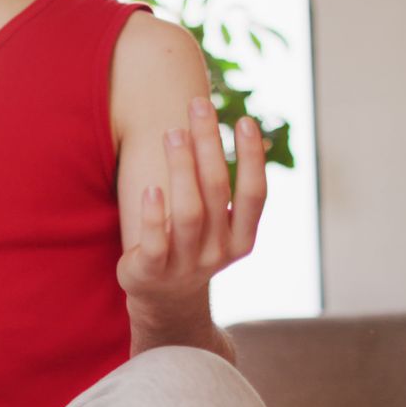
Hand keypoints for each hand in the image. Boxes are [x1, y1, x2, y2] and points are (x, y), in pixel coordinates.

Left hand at [116, 96, 267, 305]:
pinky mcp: (151, 271)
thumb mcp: (216, 224)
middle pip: (216, 191)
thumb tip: (228, 127)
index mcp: (241, 238)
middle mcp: (218, 252)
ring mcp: (185, 264)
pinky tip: (152, 187)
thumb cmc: (191, 246)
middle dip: (209, 144)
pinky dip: (155, 214)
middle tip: (197, 106)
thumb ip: (222, 187)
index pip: (254, 193)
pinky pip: (156, 241)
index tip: (243, 119)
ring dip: (182, 168)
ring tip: (173, 132)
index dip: (251, 157)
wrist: (164, 300)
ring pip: (188, 212)